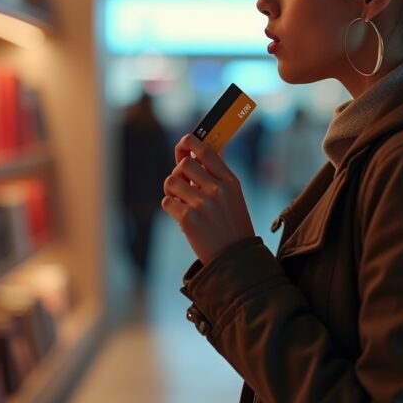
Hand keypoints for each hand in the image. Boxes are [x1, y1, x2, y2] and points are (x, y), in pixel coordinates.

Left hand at [162, 134, 254, 264]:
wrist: (235, 259)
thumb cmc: (232, 226)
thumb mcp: (233, 197)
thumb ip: (216, 177)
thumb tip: (194, 154)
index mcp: (230, 181)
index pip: (206, 151)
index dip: (190, 142)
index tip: (184, 143)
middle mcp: (217, 189)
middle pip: (184, 164)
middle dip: (178, 173)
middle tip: (182, 185)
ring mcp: (202, 204)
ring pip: (171, 181)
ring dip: (171, 190)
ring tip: (181, 201)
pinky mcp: (188, 219)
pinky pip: (167, 201)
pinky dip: (170, 207)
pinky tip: (181, 216)